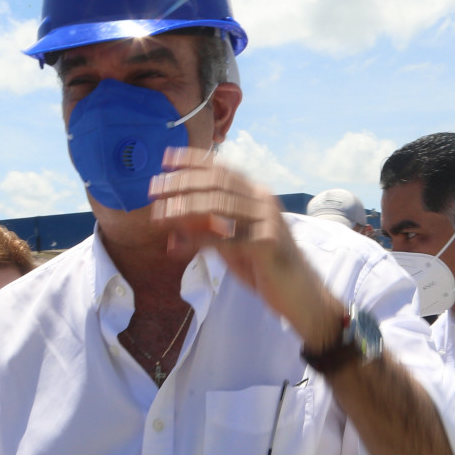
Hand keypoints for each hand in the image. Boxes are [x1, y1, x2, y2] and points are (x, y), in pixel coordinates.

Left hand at [150, 149, 341, 349]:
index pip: (222, 169)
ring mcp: (266, 220)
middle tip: (154, 187)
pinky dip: (197, 239)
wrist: (301, 295)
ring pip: (219, 205)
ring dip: (185, 207)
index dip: (193, 161)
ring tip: (159, 214)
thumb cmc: (266, 268)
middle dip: (182, 182)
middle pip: (217, 182)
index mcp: (257, 194)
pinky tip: (177, 244)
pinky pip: (225, 237)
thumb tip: (174, 223)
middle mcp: (263, 200)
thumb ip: (209, 229)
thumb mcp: (233, 243)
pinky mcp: (266, 243)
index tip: (165, 158)